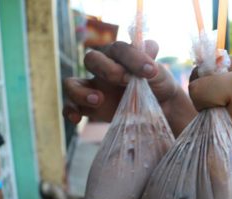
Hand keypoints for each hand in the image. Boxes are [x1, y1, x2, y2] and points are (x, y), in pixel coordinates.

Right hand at [63, 40, 179, 123]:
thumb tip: (150, 47)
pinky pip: (71, 106)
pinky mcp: (90, 108)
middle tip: (125, 80)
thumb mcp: (161, 74)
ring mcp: (94, 88)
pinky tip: (76, 119)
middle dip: (107, 69)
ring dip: (81, 91)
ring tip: (98, 100)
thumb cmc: (159, 86)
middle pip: (91, 59)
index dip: (133, 58)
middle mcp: (103, 67)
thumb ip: (152, 63)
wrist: (161, 110)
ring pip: (72, 83)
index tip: (151, 71)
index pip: (119, 49)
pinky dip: (69, 110)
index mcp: (120, 55)